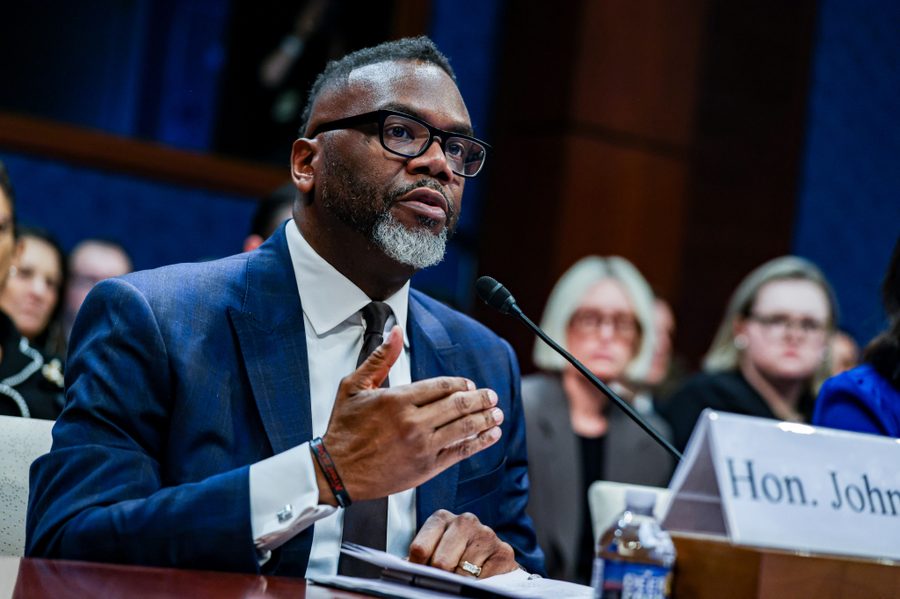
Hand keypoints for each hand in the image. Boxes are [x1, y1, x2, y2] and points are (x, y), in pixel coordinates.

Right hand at [314, 327, 503, 503]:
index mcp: (397, 400)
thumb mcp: (354, 386)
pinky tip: (489, 436)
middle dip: (480, 399)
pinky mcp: (426, 468)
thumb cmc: (344, 429)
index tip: (469, 384)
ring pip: (464, 428)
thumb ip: (380, 358)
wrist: (337, 472)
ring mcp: (422, 447)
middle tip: (492, 396)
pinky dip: (478, 443)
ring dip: (485, 419)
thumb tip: (395, 332)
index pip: (441, 386)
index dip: (460, 383)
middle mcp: (413, 423)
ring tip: (497, 414)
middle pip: (458, 405)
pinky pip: (459, 452)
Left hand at [408, 510, 518, 578]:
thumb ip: (418, 560)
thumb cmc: (455, 557)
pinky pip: (483, 580)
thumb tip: (403, 572)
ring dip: (460, 583)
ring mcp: (486, 535)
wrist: (489, 561)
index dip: (419, 569)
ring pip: (462, 574)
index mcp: (441, 518)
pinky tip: (478, 580)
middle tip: (444, 580)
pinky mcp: (504, 552)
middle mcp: (465, 521)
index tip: (422, 575)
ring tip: (463, 578)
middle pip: (441, 563)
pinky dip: (478, 587)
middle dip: (441, 578)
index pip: (420, 549)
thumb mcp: (432, 554)